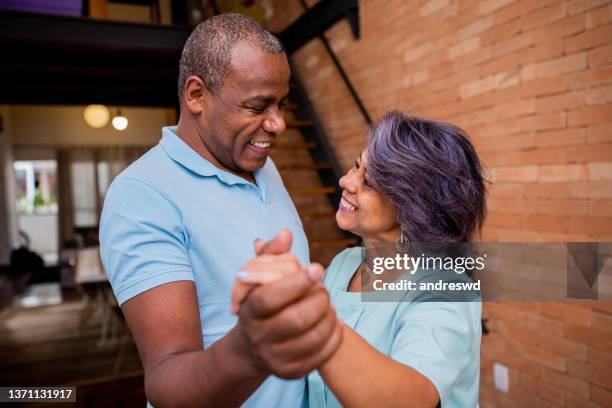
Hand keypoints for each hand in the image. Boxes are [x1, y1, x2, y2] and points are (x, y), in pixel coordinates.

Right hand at [232, 229, 342, 378]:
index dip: (296, 282)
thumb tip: (285, 233)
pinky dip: (334, 337)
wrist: (251, 347)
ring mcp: (275, 358)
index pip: (270, 297)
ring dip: (329, 317)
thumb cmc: (260, 302)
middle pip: (296, 319)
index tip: (317, 268)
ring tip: (330, 305)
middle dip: (318, 300)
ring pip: (312, 337)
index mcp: (249, 310)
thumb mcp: (258, 278)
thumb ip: (272, 254)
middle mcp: (259, 337)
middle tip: (324, 289)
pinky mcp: (291, 372)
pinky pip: (321, 355)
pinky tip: (335, 324)